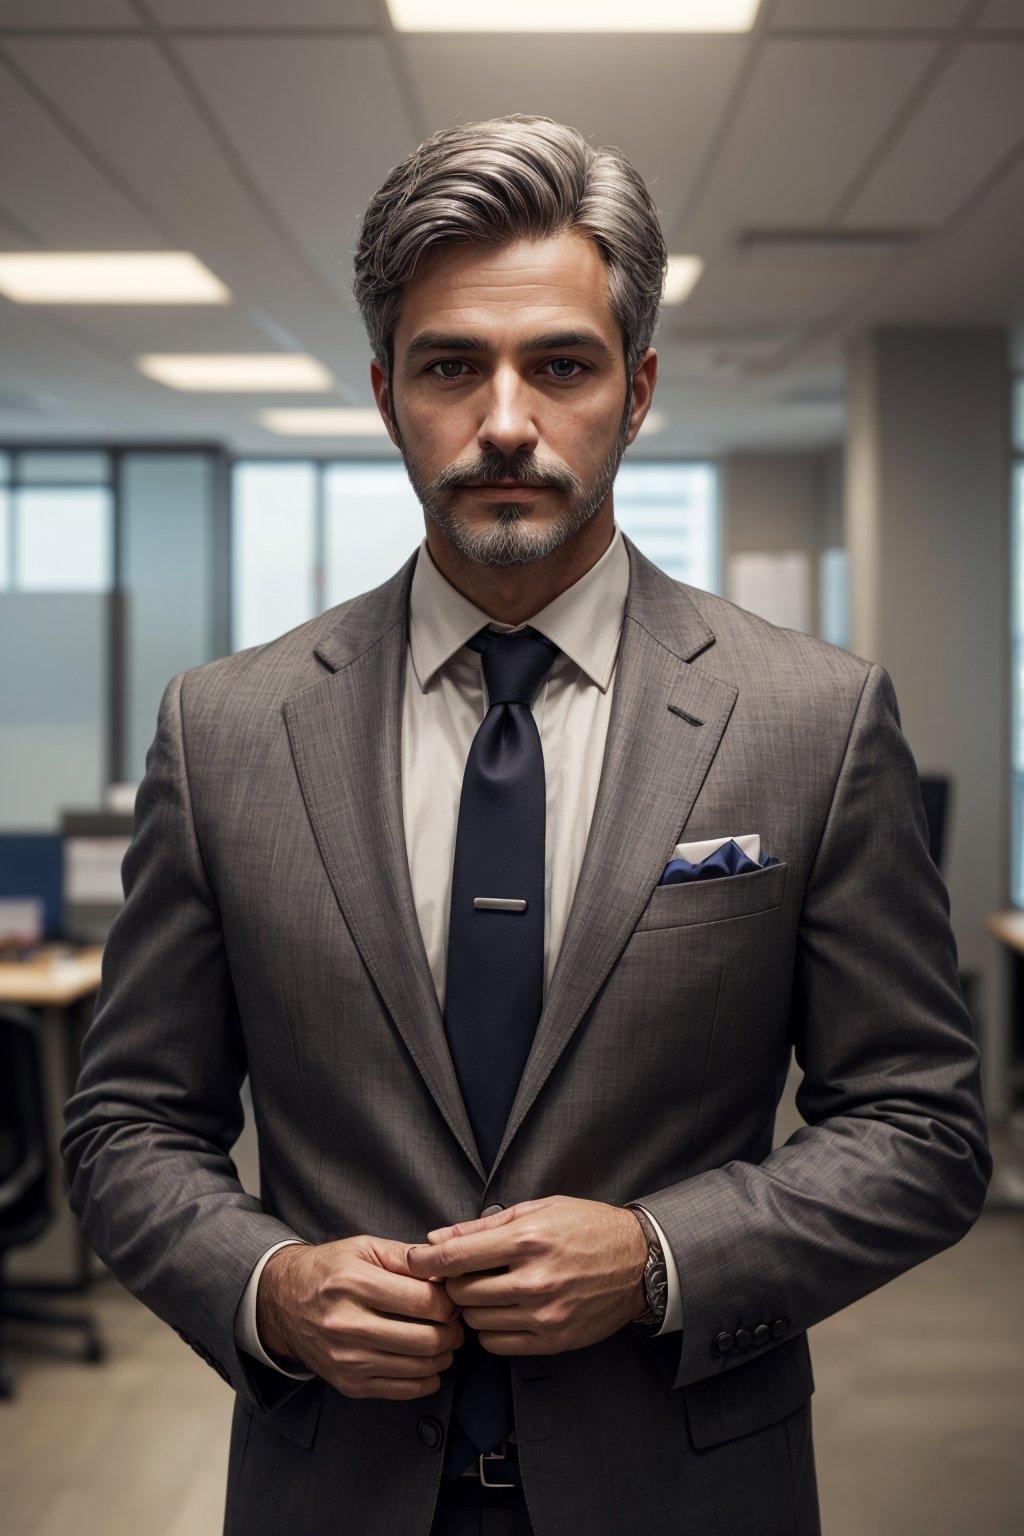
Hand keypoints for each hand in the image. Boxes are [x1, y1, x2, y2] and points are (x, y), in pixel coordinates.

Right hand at [257, 1236, 463, 1399]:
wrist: (281, 1302)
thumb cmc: (329, 1270)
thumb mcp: (364, 1247)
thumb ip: (407, 1257)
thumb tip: (446, 1270)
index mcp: (352, 1283)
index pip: (422, 1301)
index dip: (449, 1300)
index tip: (452, 1297)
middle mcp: (347, 1325)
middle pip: (425, 1338)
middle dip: (452, 1331)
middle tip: (455, 1321)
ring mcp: (347, 1360)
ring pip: (419, 1367)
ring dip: (444, 1355)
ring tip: (444, 1339)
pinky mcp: (348, 1384)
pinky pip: (403, 1390)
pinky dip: (427, 1378)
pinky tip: (428, 1361)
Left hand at [406, 1196, 646, 1355]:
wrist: (638, 1262)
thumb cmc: (586, 1227)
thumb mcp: (537, 1209)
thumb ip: (481, 1227)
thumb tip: (435, 1239)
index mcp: (528, 1239)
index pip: (455, 1258)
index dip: (424, 1261)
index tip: (412, 1261)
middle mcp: (534, 1280)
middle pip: (460, 1293)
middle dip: (451, 1283)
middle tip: (459, 1274)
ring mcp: (544, 1315)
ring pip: (476, 1320)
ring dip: (471, 1307)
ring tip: (486, 1290)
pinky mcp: (553, 1341)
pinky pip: (497, 1344)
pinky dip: (490, 1329)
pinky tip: (502, 1310)